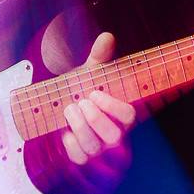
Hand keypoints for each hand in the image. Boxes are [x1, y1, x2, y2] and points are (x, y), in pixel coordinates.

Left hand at [61, 31, 135, 167]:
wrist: (64, 105)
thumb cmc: (83, 90)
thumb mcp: (91, 74)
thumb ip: (100, 57)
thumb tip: (107, 36)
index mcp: (121, 114)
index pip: (128, 116)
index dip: (112, 106)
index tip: (94, 93)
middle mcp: (113, 133)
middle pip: (114, 136)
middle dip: (95, 119)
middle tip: (81, 102)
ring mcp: (98, 147)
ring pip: (94, 147)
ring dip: (80, 127)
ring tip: (70, 109)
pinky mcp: (82, 156)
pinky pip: (79, 157)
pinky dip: (70, 144)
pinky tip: (64, 131)